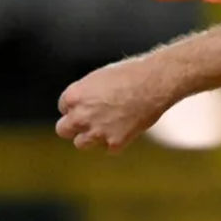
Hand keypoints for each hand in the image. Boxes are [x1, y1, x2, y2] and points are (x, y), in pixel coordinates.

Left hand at [55, 56, 177, 152]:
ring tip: (108, 126)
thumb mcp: (101, 78)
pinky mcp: (114, 143)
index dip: (78, 105)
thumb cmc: (132, 74)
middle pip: (64, 130)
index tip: (91, 104)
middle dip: (75, 125)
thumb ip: (87, 94)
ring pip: (81, 143)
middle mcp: (80, 116)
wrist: (156, 82)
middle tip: (90, 120)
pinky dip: (116, 140)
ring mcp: (97, 132)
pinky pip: (108, 147)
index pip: (64, 107)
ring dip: (91, 136)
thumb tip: (83, 105)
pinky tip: (127, 126)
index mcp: (74, 95)